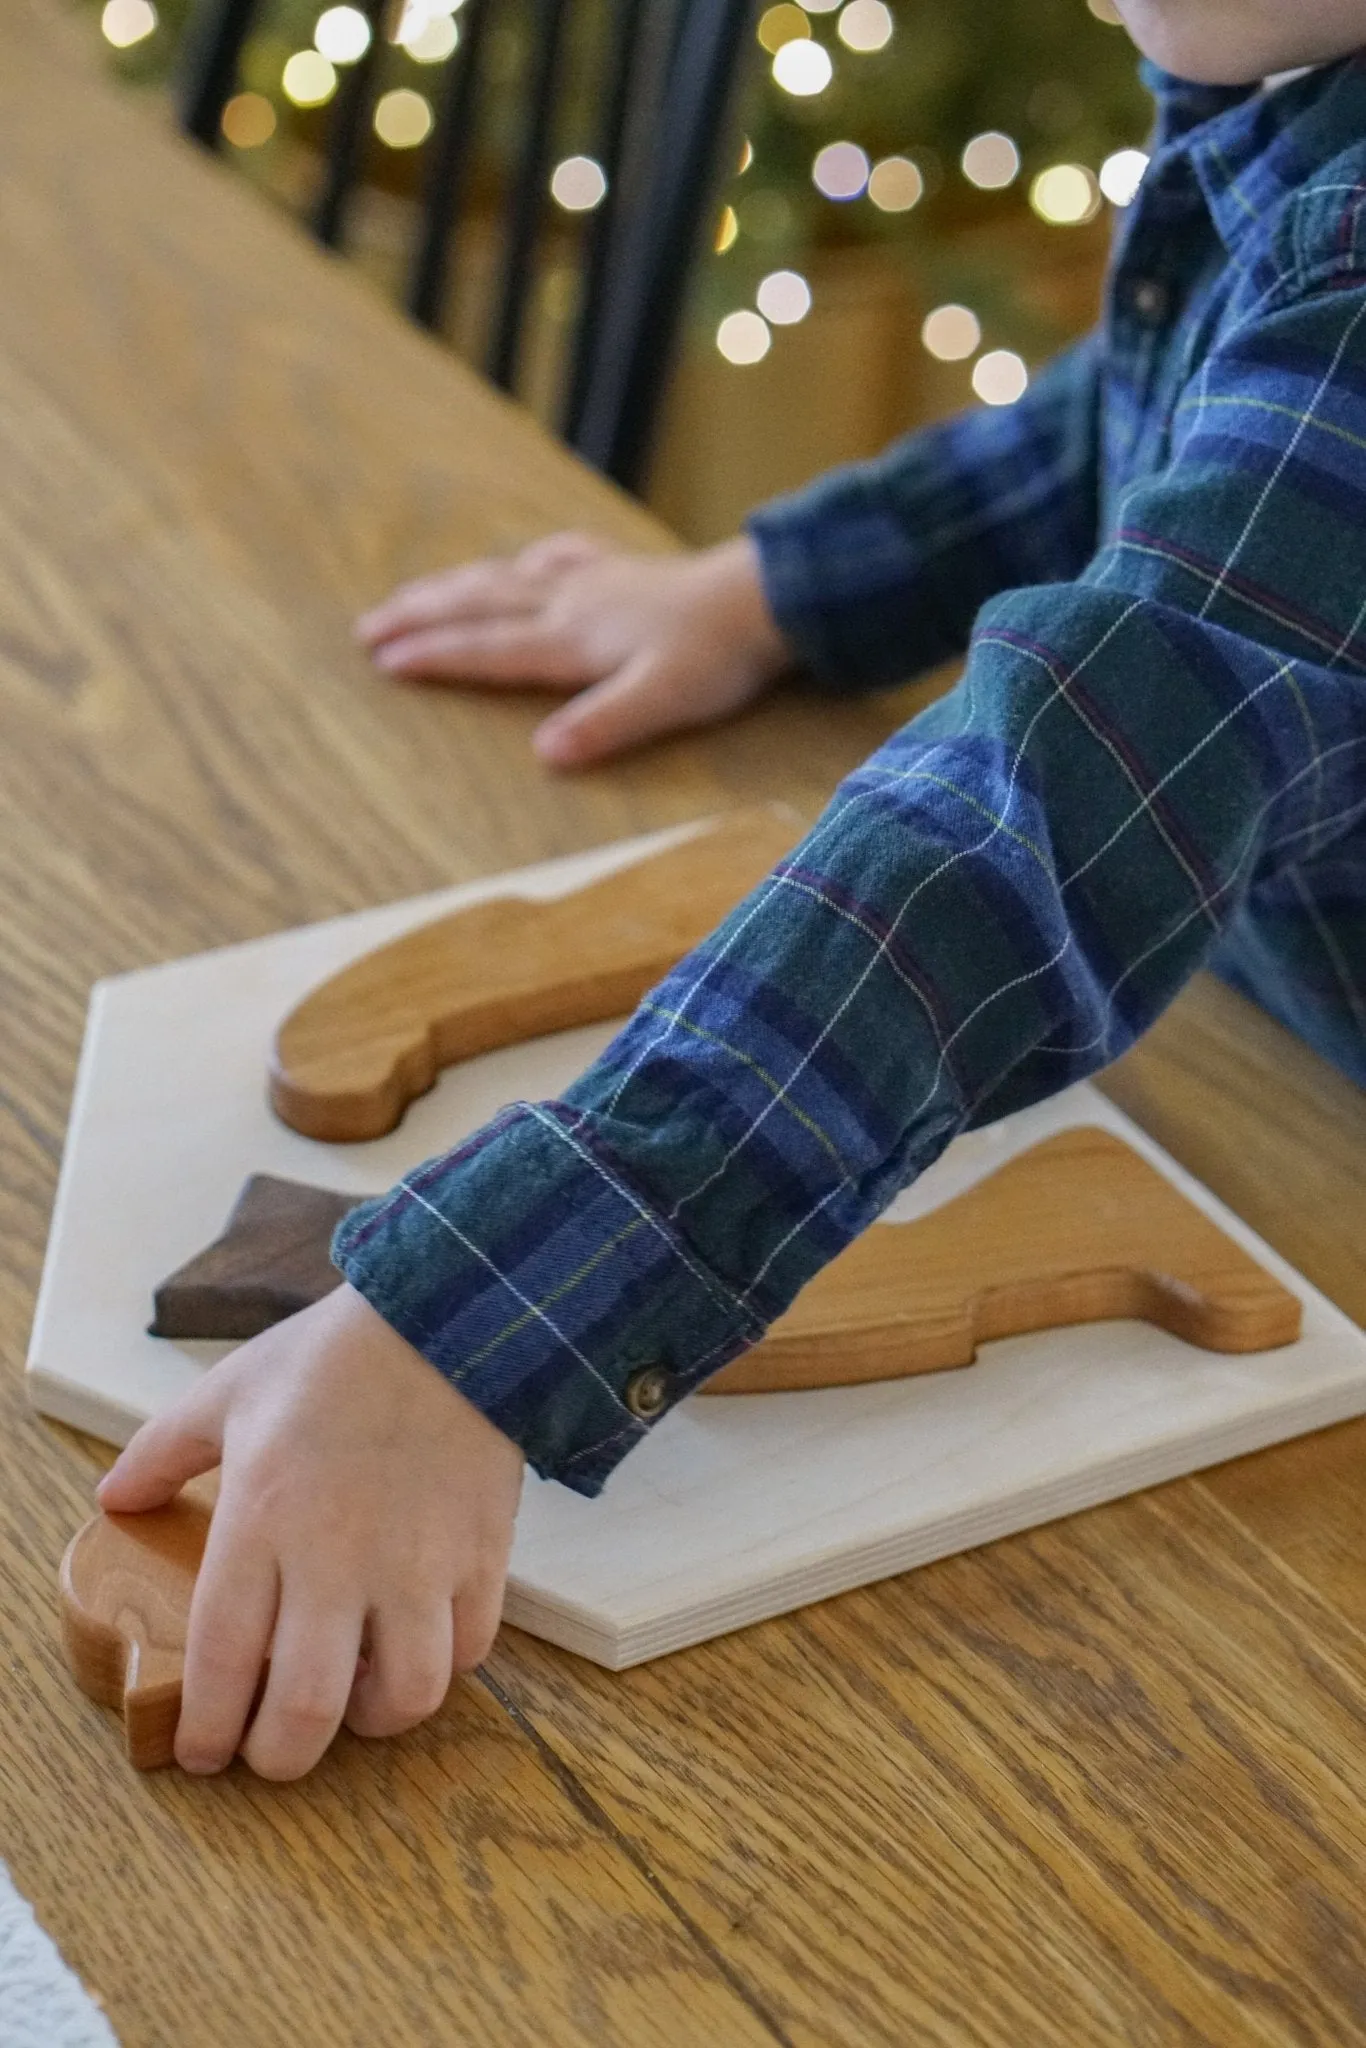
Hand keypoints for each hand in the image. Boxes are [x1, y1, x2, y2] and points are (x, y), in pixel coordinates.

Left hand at [97, 1285, 524, 1780]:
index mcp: (263, 1522)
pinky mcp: (480, 1554)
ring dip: (371, 1719)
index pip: (224, 1664)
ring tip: (354, 1702)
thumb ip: (161, 1453)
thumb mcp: (228, 1391)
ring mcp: (417, 1563)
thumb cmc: (334, 1356)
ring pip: (401, 1697)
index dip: (209, 1730)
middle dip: (282, 1757)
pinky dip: (442, 1665)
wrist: (446, 1318)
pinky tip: (418, 1645)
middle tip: (273, 1752)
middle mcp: (338, 1559)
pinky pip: (468, 1649)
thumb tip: (113, 1499)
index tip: (203, 1752)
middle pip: (307, 1711)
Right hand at [355, 532, 792, 766]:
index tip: (382, 661)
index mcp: (571, 639)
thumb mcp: (662, 701)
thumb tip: (543, 756)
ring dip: (455, 588)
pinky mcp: (625, 571)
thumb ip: (602, 727)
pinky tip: (527, 562)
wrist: (771, 594)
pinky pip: (561, 559)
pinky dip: (530, 563)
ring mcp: (596, 580)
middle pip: (479, 604)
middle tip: (367, 627)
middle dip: (420, 615)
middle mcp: (571, 602)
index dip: (433, 655)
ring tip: (416, 595)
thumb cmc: (719, 656)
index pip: (486, 648)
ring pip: (506, 578)